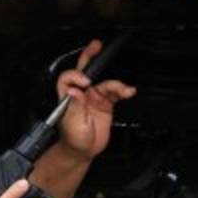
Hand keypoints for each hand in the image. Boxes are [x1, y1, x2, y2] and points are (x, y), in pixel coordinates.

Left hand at [56, 39, 136, 162]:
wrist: (84, 150)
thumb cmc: (74, 139)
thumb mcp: (72, 124)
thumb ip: (74, 107)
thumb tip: (74, 91)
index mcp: (68, 97)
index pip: (68, 78)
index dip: (76, 76)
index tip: (85, 83)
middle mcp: (81, 94)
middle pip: (84, 70)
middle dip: (89, 56)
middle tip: (96, 46)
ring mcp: (93, 97)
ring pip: (104, 82)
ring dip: (115, 84)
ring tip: (123, 89)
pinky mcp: (105, 103)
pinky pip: (115, 92)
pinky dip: (123, 91)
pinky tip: (128, 91)